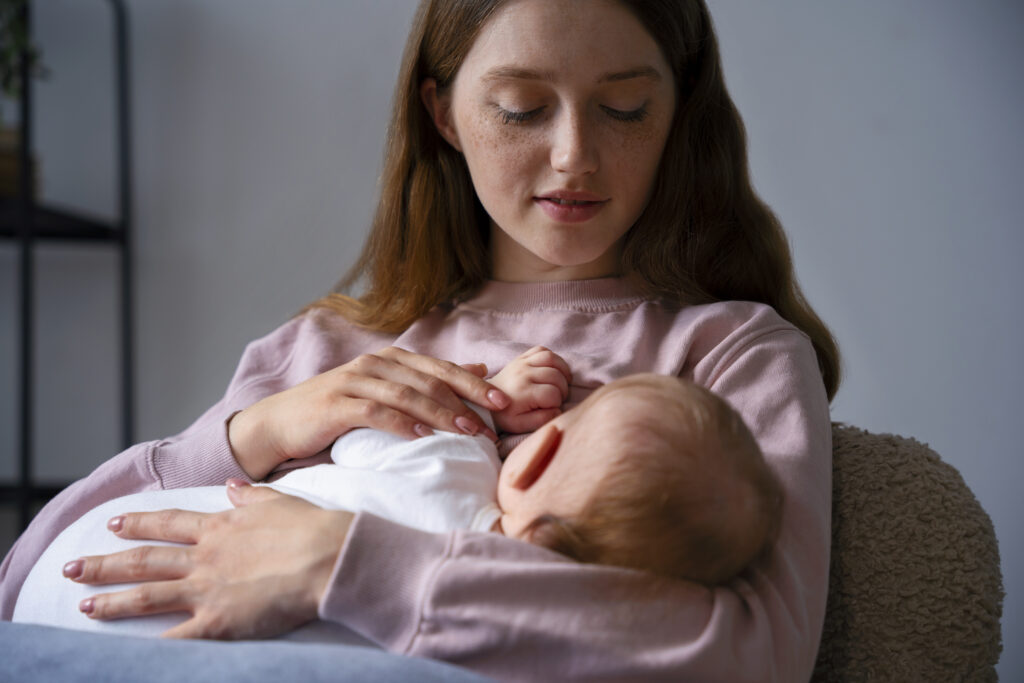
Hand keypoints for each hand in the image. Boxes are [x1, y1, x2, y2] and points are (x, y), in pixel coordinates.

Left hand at [66, 482, 349, 639]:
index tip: (114, 523)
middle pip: (145, 560)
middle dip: (105, 564)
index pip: (168, 524)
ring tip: (84, 604)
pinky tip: (130, 653)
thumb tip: (232, 485)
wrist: (329, 556)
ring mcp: (207, 589)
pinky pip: (177, 638)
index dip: (138, 524)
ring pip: (148, 595)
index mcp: (220, 526)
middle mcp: (205, 556)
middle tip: (73, 567)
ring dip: (113, 601)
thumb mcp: (279, 500)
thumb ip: (251, 495)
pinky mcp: (218, 622)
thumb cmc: (312, 527)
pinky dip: (152, 646)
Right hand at [229, 346, 509, 479]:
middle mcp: (375, 364)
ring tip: (468, 431)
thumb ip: (429, 380)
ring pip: (408, 395)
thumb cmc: (339, 410)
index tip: (505, 403)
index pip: (442, 369)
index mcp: (392, 359)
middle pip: (431, 380)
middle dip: (466, 401)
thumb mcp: (386, 390)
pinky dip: (402, 424)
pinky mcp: (337, 404)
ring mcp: (355, 382)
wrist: (281, 423)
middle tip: (493, 422)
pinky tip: (423, 437)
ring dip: (441, 414)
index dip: (475, 385)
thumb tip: (479, 370)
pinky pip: (376, 412)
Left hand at [489, 346, 570, 432]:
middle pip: (556, 375)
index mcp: (523, 391)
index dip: (558, 402)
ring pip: (551, 358)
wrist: (485, 401)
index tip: (552, 407)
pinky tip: (553, 370)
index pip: (554, 394)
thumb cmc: (505, 415)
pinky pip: (542, 350)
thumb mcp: (521, 425)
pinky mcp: (521, 357)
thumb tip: (558, 410)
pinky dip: (552, 359)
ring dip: (562, 370)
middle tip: (559, 397)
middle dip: (563, 388)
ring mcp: (521, 362)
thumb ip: (542, 419)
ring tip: (561, 382)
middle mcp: (523, 373)